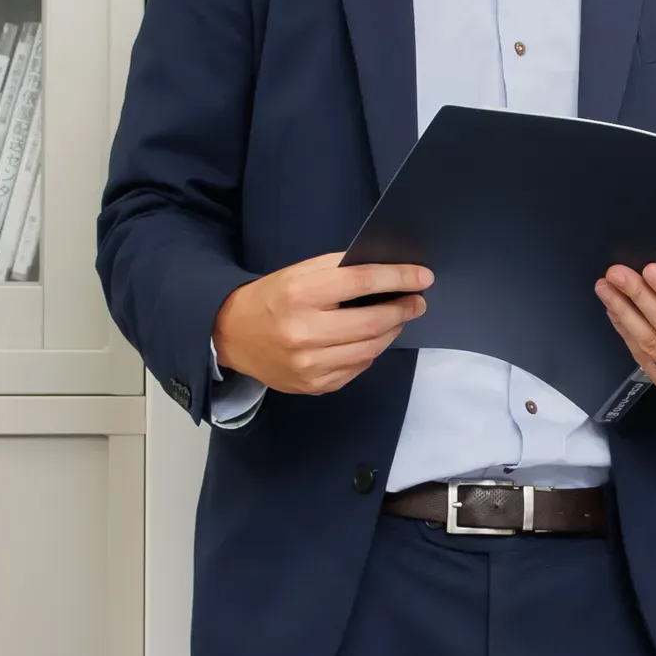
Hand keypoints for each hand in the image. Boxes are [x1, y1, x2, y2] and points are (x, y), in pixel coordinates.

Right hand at [213, 252, 430, 396]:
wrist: (232, 335)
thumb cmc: (272, 298)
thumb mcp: (299, 272)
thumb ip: (340, 269)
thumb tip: (388, 273)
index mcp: (301, 294)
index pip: (362, 282)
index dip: (399, 279)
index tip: (423, 277)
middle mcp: (304, 332)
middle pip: (372, 322)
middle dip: (402, 310)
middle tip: (417, 302)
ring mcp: (309, 365)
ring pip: (370, 349)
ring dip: (391, 332)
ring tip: (398, 319)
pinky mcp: (313, 385)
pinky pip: (357, 368)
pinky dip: (370, 352)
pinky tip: (371, 339)